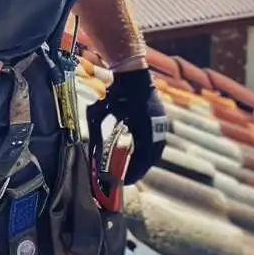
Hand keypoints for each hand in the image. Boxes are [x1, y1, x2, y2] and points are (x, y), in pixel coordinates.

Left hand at [102, 68, 167, 182]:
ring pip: (156, 150)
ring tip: (133, 168)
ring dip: (145, 161)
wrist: (131, 73)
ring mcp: (161, 123)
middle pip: (151, 158)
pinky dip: (149, 150)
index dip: (134, 173)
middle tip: (127, 178)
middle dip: (140, 170)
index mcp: (143, 128)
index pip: (142, 159)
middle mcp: (156, 128)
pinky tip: (139, 153)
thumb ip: (96, 134)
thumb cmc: (114, 93)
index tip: (125, 181)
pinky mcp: (161, 119)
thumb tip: (91, 154)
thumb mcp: (100, 113)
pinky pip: (157, 141)